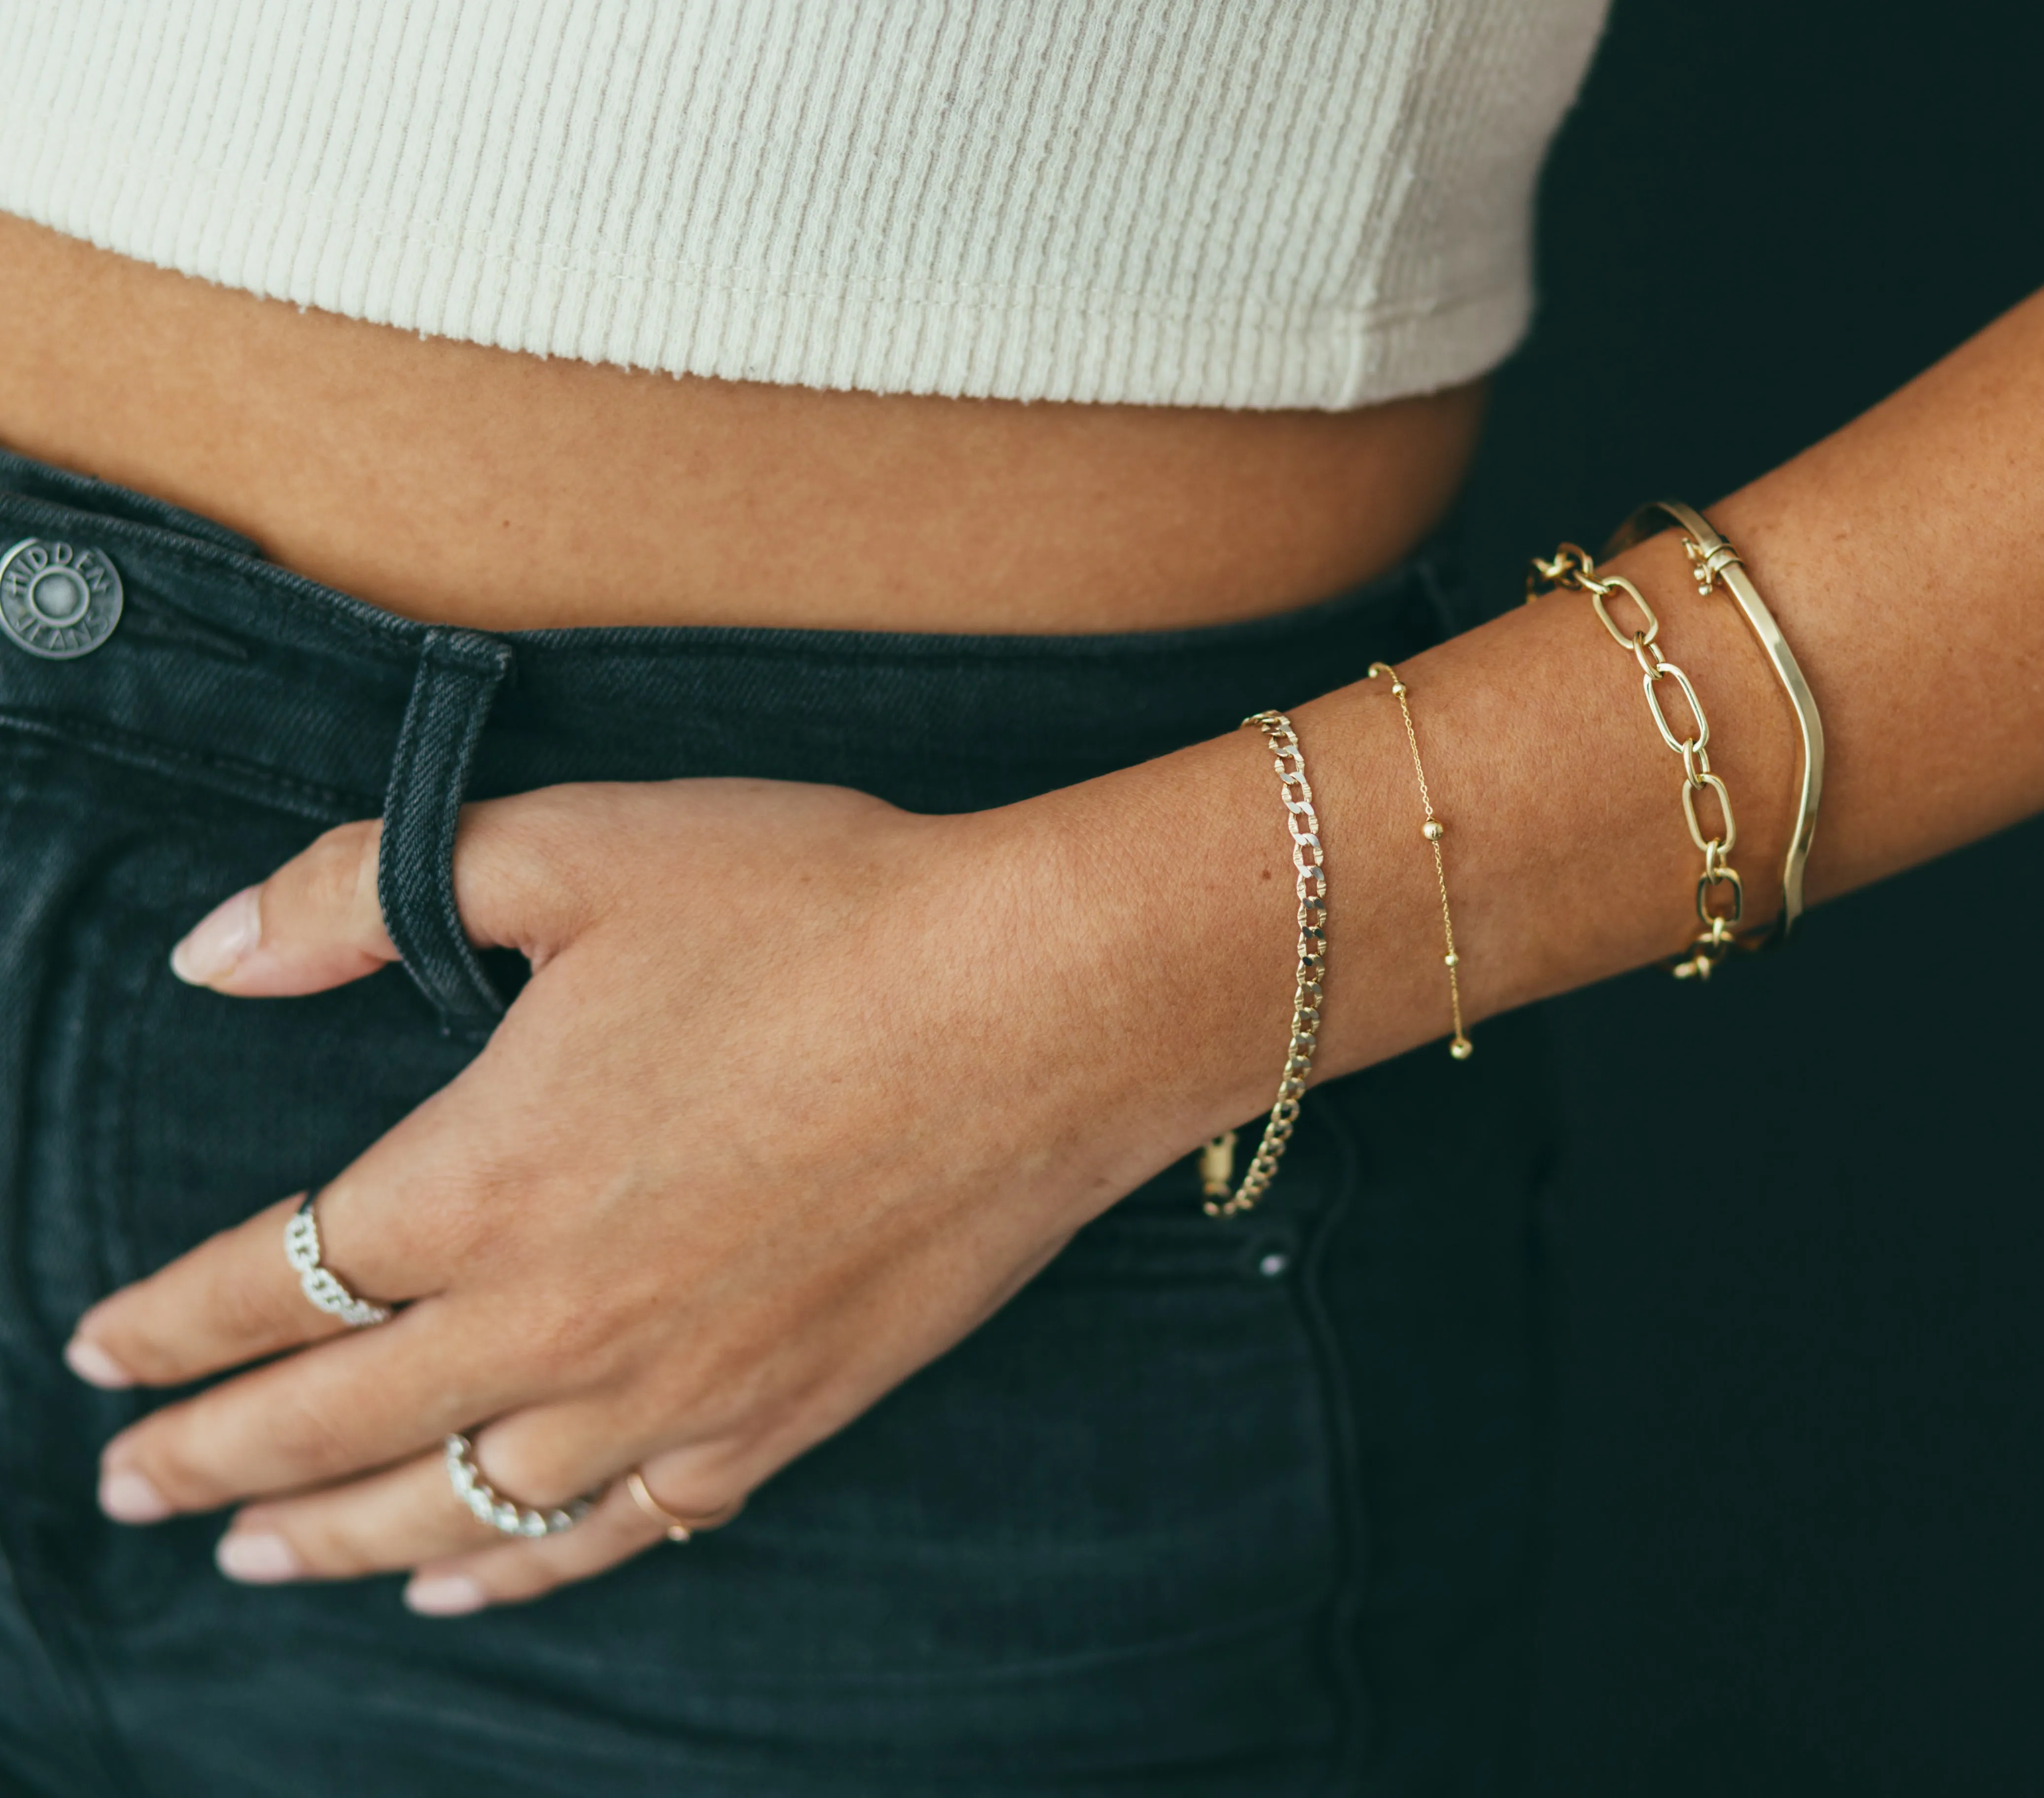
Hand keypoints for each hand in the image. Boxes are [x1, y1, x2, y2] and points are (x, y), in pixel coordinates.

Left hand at [64, 778, 1187, 1613]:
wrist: (1044, 1005)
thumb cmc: (821, 910)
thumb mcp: (575, 849)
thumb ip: (365, 892)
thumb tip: (212, 953)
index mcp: (482, 1176)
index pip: (266, 1285)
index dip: (164, 1329)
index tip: (98, 1356)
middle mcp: (554, 1317)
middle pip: (330, 1426)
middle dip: (210, 1463)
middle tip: (131, 1489)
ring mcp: (671, 1389)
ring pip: (455, 1509)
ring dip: (334, 1541)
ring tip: (258, 1557)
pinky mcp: (777, 1418)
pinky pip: (613, 1531)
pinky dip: (518, 1574)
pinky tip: (465, 1586)